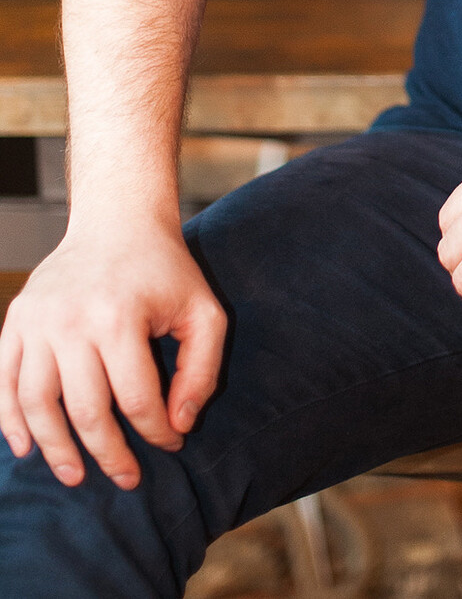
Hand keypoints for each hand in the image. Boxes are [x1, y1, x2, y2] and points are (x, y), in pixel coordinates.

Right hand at [0, 220, 226, 489]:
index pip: (137, 399)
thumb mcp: (203, 311)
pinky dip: (10, 422)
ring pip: (37, 404)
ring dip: (55, 450)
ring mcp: (38, 321)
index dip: (156, 432)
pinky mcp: (16, 321)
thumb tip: (179, 424)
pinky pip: (4, 382)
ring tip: (75, 476)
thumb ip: (202, 369)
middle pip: (86, 410)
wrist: (118, 221)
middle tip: (127, 478)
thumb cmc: (165, 271)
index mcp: (120, 317)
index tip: (171, 443)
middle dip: (109, 455)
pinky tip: (27, 449)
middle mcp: (72, 321)